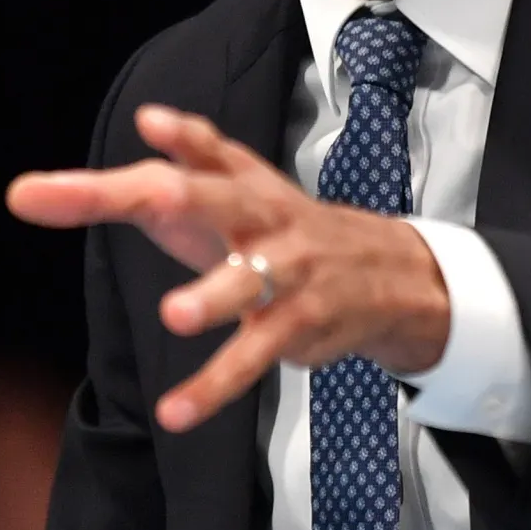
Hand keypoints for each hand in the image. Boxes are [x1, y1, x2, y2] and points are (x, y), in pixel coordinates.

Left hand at [6, 105, 449, 432]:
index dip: (182, 136)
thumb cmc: (284, 229)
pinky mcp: (297, 326)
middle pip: (225, 200)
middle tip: (151, 199)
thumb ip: (183, 161)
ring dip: (213, 297)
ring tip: (172, 314)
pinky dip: (212, 387)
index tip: (149, 123)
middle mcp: (267, 217)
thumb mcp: (239, 190)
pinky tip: (174, 413)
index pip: (211, 151)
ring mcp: (288, 271)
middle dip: (184, 198)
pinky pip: (251, 358)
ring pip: (250, 284)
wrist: (386, 271)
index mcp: (245, 182)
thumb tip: (143, 116)